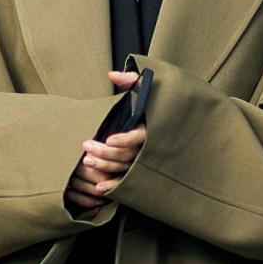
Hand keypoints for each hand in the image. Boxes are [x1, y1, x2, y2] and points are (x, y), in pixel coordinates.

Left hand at [65, 70, 146, 211]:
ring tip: (86, 161)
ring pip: (125, 168)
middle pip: (128, 155)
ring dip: (105, 167)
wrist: (176, 121)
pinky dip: (114, 186)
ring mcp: (147, 161)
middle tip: (86, 146)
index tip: (109, 139)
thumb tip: (112, 75)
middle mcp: (152, 147)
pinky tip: (98, 188)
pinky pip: (127, 181)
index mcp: (155, 128)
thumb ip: (132, 80)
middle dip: (106, 153)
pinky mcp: (140, 170)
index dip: (125, 139)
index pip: (140, 137)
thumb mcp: (149, 88)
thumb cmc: (158, 103)